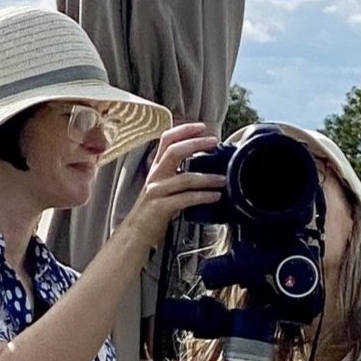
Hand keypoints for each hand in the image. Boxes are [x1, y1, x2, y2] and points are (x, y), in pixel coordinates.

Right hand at [122, 122, 220, 253]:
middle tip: (214, 142)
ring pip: (184, 178)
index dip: (184, 130)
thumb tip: (206, 167)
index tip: (202, 127)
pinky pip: (185, 199)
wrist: (137, 233)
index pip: (167, 140)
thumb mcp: (165, 187)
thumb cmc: (155, 211)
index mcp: (157, 168)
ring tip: (223, 178)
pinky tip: (216, 196)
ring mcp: (157, 191)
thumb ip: (179, 175)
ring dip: (207, 177)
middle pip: (174, 151)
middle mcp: (156, 176)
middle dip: (196, 143)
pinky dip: (203, 196)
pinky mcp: (161, 207)